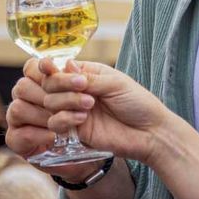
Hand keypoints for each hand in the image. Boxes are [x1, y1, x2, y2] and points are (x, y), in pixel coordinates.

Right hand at [9, 57, 171, 163]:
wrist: (149, 133)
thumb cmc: (138, 103)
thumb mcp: (115, 83)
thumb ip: (88, 77)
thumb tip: (65, 65)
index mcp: (87, 74)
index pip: (59, 68)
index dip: (50, 67)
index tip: (49, 66)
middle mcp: (76, 92)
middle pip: (49, 84)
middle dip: (60, 84)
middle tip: (83, 88)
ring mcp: (74, 111)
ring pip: (49, 103)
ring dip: (66, 101)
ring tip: (90, 105)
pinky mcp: (75, 131)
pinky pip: (55, 123)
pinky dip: (64, 119)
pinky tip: (82, 119)